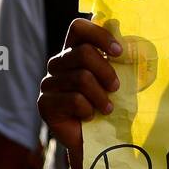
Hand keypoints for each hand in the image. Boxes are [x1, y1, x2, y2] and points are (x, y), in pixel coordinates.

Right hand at [37, 18, 121, 154]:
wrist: (94, 139)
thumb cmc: (107, 104)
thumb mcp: (115, 78)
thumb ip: (116, 58)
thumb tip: (123, 31)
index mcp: (73, 51)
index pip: (78, 28)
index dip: (99, 35)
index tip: (119, 52)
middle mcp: (58, 64)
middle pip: (83, 53)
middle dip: (106, 71)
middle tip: (115, 88)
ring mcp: (48, 83)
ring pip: (81, 78)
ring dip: (101, 96)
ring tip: (106, 107)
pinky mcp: (44, 103)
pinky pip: (73, 100)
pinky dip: (89, 109)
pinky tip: (90, 116)